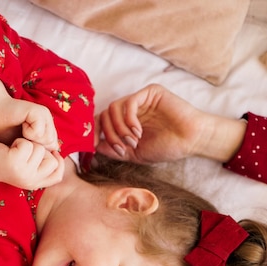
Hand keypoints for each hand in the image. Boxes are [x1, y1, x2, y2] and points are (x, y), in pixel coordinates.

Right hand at [0, 73, 58, 149]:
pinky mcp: (38, 111)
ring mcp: (44, 115)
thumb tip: (47, 165)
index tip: (26, 147)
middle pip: (52, 145)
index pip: (53, 149)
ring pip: (48, 139)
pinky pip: (39, 132)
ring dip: (32, 141)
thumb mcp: (24, 147)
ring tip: (22, 133)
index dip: (39, 153)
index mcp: (47, 128)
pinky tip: (22, 125)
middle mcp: (48, 120)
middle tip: (23, 139)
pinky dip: (29, 133)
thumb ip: (37, 153)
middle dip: (36, 148)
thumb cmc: (6, 131)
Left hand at [0, 138, 64, 189]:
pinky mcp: (15, 162)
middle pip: (52, 160)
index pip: (58, 175)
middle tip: (26, 152)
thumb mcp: (25, 167)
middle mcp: (31, 181)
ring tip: (15, 150)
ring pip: (40, 149)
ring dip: (28, 144)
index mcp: (35, 183)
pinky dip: (19, 141)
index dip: (59, 162)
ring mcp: (23, 173)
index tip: (52, 152)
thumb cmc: (5, 161)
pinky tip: (10, 148)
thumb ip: (40, 164)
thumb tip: (57, 151)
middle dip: (42, 150)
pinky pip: (27, 144)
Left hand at [95, 84, 219, 163]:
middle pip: (105, 114)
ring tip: (133, 141)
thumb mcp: (134, 154)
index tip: (93, 147)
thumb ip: (114, 149)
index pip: (103, 120)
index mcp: (127, 122)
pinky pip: (128, 102)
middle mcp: (132, 109)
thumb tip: (94, 146)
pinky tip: (138, 132)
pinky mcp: (150, 93)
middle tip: (122, 148)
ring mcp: (141, 100)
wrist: (190, 140)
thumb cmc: (166, 147)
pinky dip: (129, 120)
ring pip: (113, 108)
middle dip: (109, 134)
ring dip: (119, 129)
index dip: (95, 132)